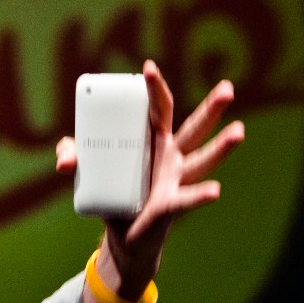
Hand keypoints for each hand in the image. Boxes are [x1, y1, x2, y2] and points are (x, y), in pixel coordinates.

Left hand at [55, 60, 244, 302]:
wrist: (122, 234)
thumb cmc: (112, 192)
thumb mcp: (88, 170)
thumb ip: (74, 156)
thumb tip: (64, 161)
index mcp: (152, 139)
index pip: (158, 108)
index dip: (154, 89)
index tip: (148, 68)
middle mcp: (171, 155)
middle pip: (195, 128)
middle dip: (211, 109)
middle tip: (228, 88)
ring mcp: (175, 178)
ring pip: (202, 159)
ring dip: (221, 146)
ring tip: (239, 131)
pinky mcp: (171, 204)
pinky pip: (187, 198)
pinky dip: (200, 195)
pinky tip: (215, 191)